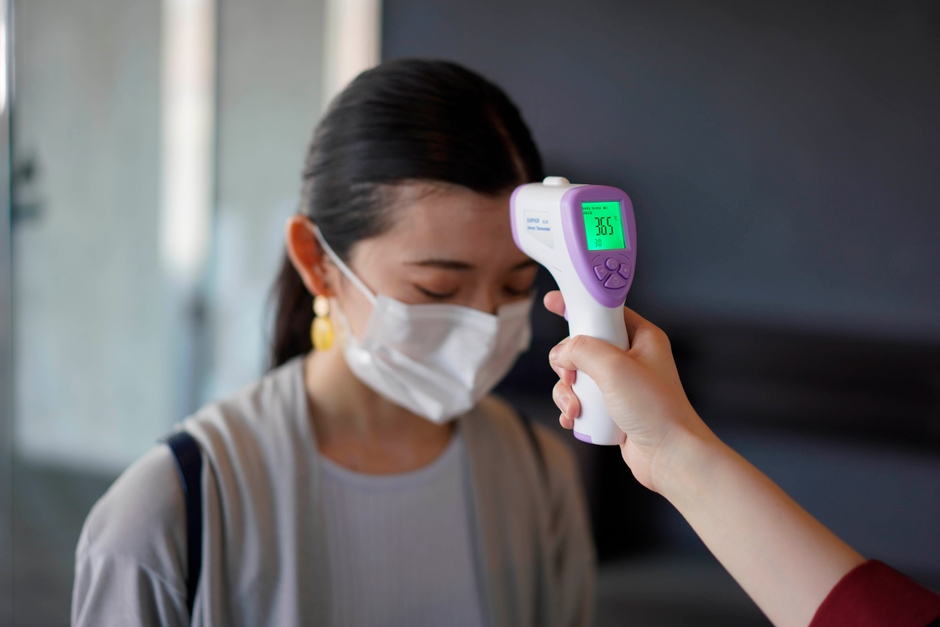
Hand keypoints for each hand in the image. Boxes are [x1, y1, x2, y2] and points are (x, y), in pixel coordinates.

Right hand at [544, 291, 713, 491]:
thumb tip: (561, 353)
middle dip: (568, 364)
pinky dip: (572, 408)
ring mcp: (621, 384)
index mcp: (641, 337)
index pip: (604, 311)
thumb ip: (581, 349)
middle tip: (570, 376)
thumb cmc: (655, 410)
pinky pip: (581, 399)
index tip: (553, 302)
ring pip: (577, 375)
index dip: (578, 306)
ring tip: (575, 408)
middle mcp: (632, 358)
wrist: (670, 456)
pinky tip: (574, 420)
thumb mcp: (614, 368)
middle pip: (583, 345)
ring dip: (567, 391)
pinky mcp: (612, 408)